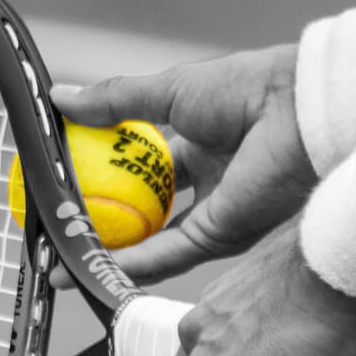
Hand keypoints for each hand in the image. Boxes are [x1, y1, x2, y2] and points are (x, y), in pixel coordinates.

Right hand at [52, 44, 315, 285]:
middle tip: (59, 229)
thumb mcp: (169, 91)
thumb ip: (115, 102)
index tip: (66, 183)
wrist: (296, 113)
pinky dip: (128, 263)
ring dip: (107, 253)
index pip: (141, 168)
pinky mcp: (217, 237)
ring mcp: (211, 214)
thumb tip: (61, 99)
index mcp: (199, 144)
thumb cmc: (245, 89)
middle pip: (143, 212)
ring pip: (149, 242)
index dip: (104, 176)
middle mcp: (206, 183)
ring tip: (63, 261)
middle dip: (102, 224)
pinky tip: (92, 265)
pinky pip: (165, 255)